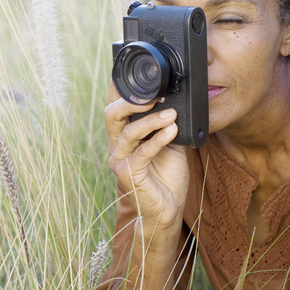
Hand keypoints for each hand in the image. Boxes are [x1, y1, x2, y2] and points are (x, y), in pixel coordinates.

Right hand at [105, 82, 189, 231]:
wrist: (168, 208)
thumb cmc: (167, 176)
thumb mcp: (170, 143)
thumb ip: (167, 124)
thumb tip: (177, 102)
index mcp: (123, 136)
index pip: (116, 108)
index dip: (124, 92)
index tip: (144, 80)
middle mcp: (116, 146)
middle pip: (111, 115)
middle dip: (130, 101)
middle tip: (154, 96)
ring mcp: (119, 160)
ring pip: (129, 132)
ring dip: (152, 120)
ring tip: (172, 114)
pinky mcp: (128, 174)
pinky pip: (142, 152)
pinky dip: (158, 139)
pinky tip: (172, 130)